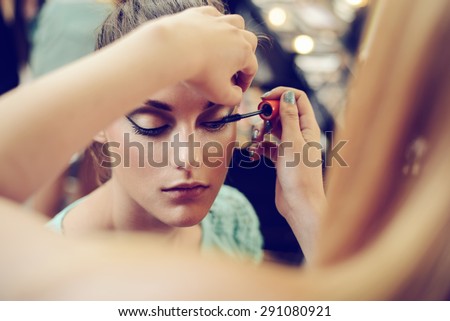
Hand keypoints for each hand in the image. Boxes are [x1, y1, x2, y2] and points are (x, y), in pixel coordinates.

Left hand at [158, 6, 257, 105]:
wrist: (175, 49)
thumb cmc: (199, 73)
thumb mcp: (220, 95)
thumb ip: (234, 98)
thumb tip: (237, 94)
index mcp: (244, 53)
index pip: (252, 68)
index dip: (246, 81)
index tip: (238, 89)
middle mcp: (235, 33)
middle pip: (250, 42)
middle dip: (247, 54)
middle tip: (236, 66)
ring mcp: (219, 21)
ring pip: (236, 23)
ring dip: (236, 34)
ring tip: (226, 46)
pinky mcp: (202, 14)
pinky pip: (214, 15)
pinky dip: (214, 24)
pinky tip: (207, 33)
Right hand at [253, 87, 325, 258]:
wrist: (299, 204)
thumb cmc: (299, 175)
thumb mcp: (292, 141)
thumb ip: (288, 117)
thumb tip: (287, 95)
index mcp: (308, 127)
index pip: (297, 99)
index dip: (281, 94)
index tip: (265, 100)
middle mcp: (300, 134)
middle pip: (283, 112)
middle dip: (268, 114)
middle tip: (260, 122)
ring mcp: (291, 146)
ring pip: (274, 129)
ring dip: (263, 131)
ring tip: (258, 140)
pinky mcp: (282, 158)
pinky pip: (269, 145)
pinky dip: (261, 146)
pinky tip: (257, 152)